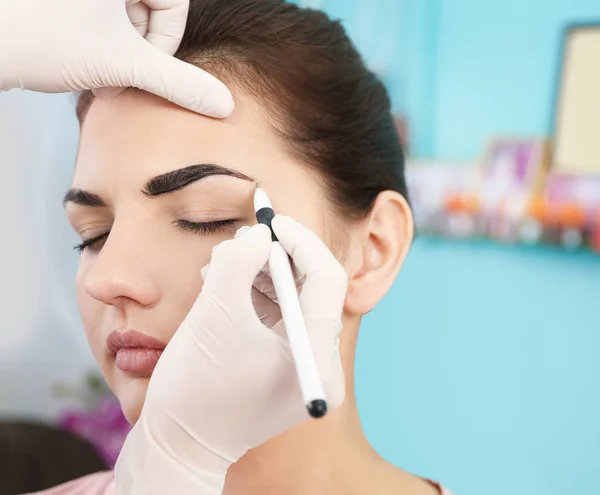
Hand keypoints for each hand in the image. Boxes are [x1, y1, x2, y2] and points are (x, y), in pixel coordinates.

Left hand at [0, 0, 232, 116]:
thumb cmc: (43, 41)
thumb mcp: (125, 65)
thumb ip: (180, 84)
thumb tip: (224, 103)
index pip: (173, 4)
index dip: (164, 41)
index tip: (140, 63)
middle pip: (150, 7)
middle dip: (137, 47)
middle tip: (114, 68)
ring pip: (127, 14)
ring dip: (119, 49)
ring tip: (94, 66)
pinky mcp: (71, 6)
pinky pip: (104, 17)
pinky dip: (102, 41)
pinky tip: (82, 56)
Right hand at [114, 216, 346, 493]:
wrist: (177, 448)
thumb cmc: (192, 390)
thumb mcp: (213, 316)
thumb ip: (236, 263)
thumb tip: (258, 235)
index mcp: (316, 357)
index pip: (327, 278)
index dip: (299, 241)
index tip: (269, 222)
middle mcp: (321, 366)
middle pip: (313, 289)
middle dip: (276, 257)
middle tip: (244, 240)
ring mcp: (305, 370)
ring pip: (294, 301)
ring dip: (261, 274)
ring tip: (222, 265)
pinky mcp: (286, 370)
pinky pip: (280, 320)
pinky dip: (255, 296)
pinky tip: (224, 285)